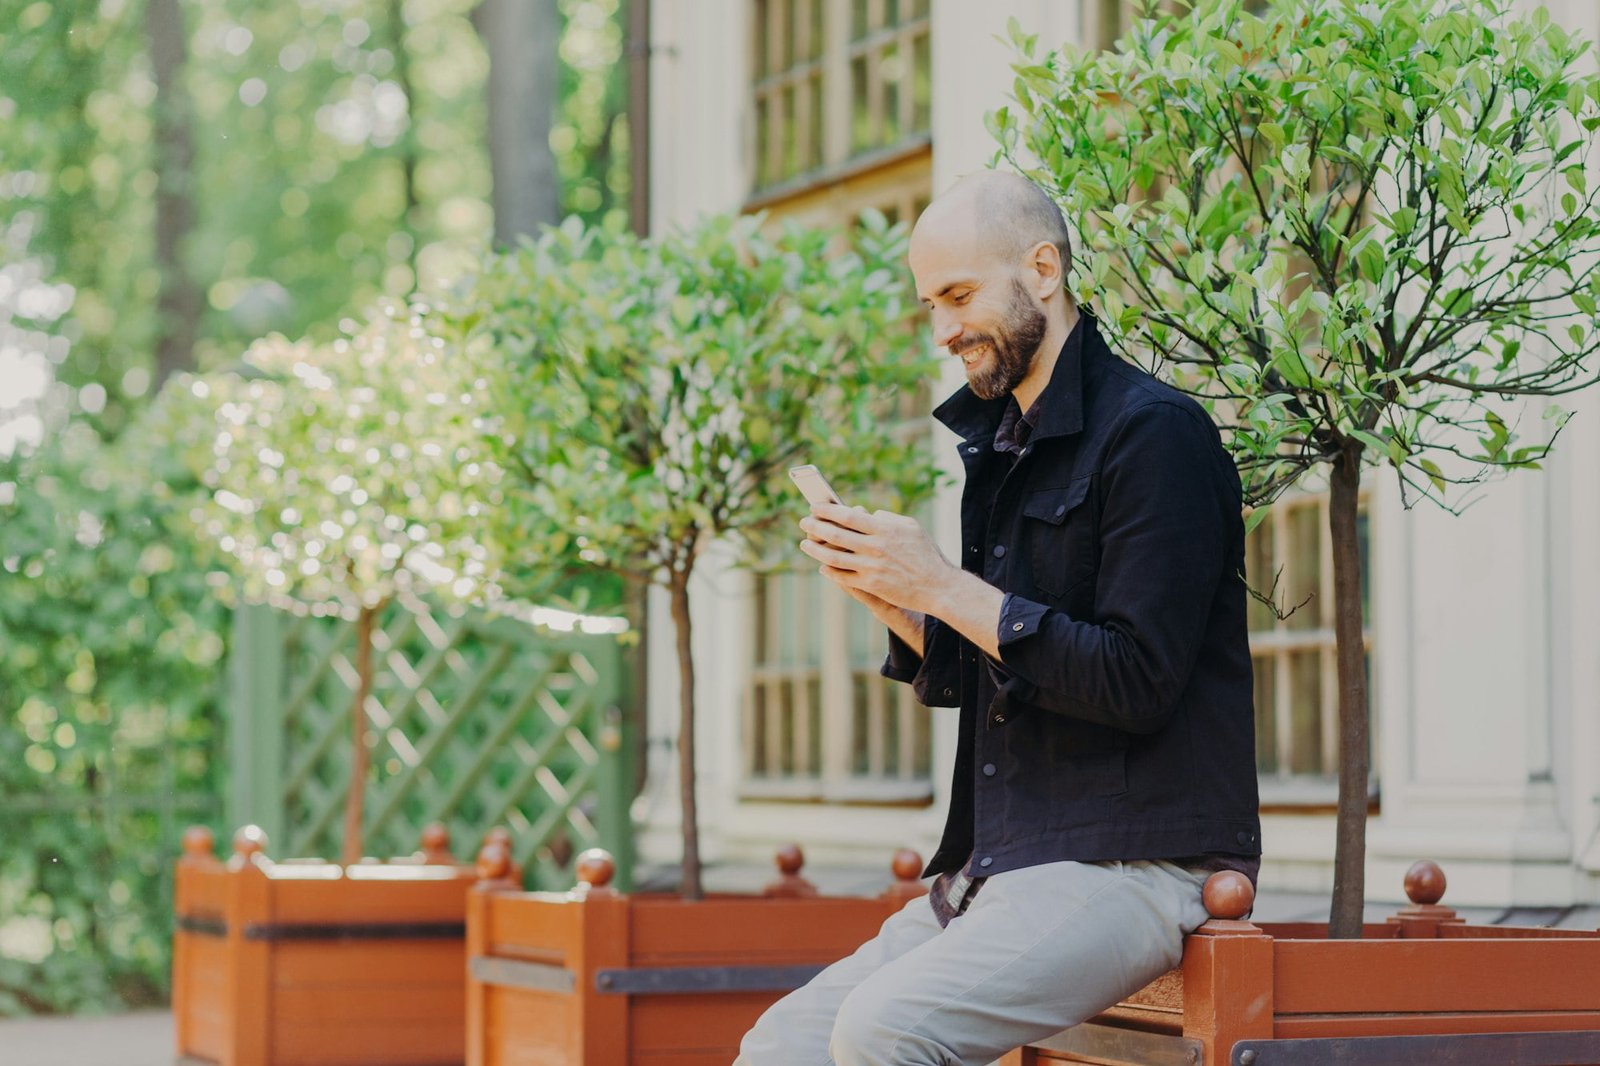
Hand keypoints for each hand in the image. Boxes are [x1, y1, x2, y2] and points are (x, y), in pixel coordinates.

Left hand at [798, 503, 955, 616]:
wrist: (938, 586)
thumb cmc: (926, 555)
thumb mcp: (911, 528)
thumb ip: (888, 519)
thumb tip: (868, 514)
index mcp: (884, 529)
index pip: (848, 515)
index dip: (827, 510)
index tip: (815, 506)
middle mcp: (875, 547)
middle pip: (835, 534)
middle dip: (815, 526)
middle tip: (804, 522)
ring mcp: (871, 567)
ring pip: (833, 556)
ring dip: (815, 548)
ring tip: (804, 543)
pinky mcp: (871, 585)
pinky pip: (843, 576)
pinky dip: (829, 570)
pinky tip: (822, 565)